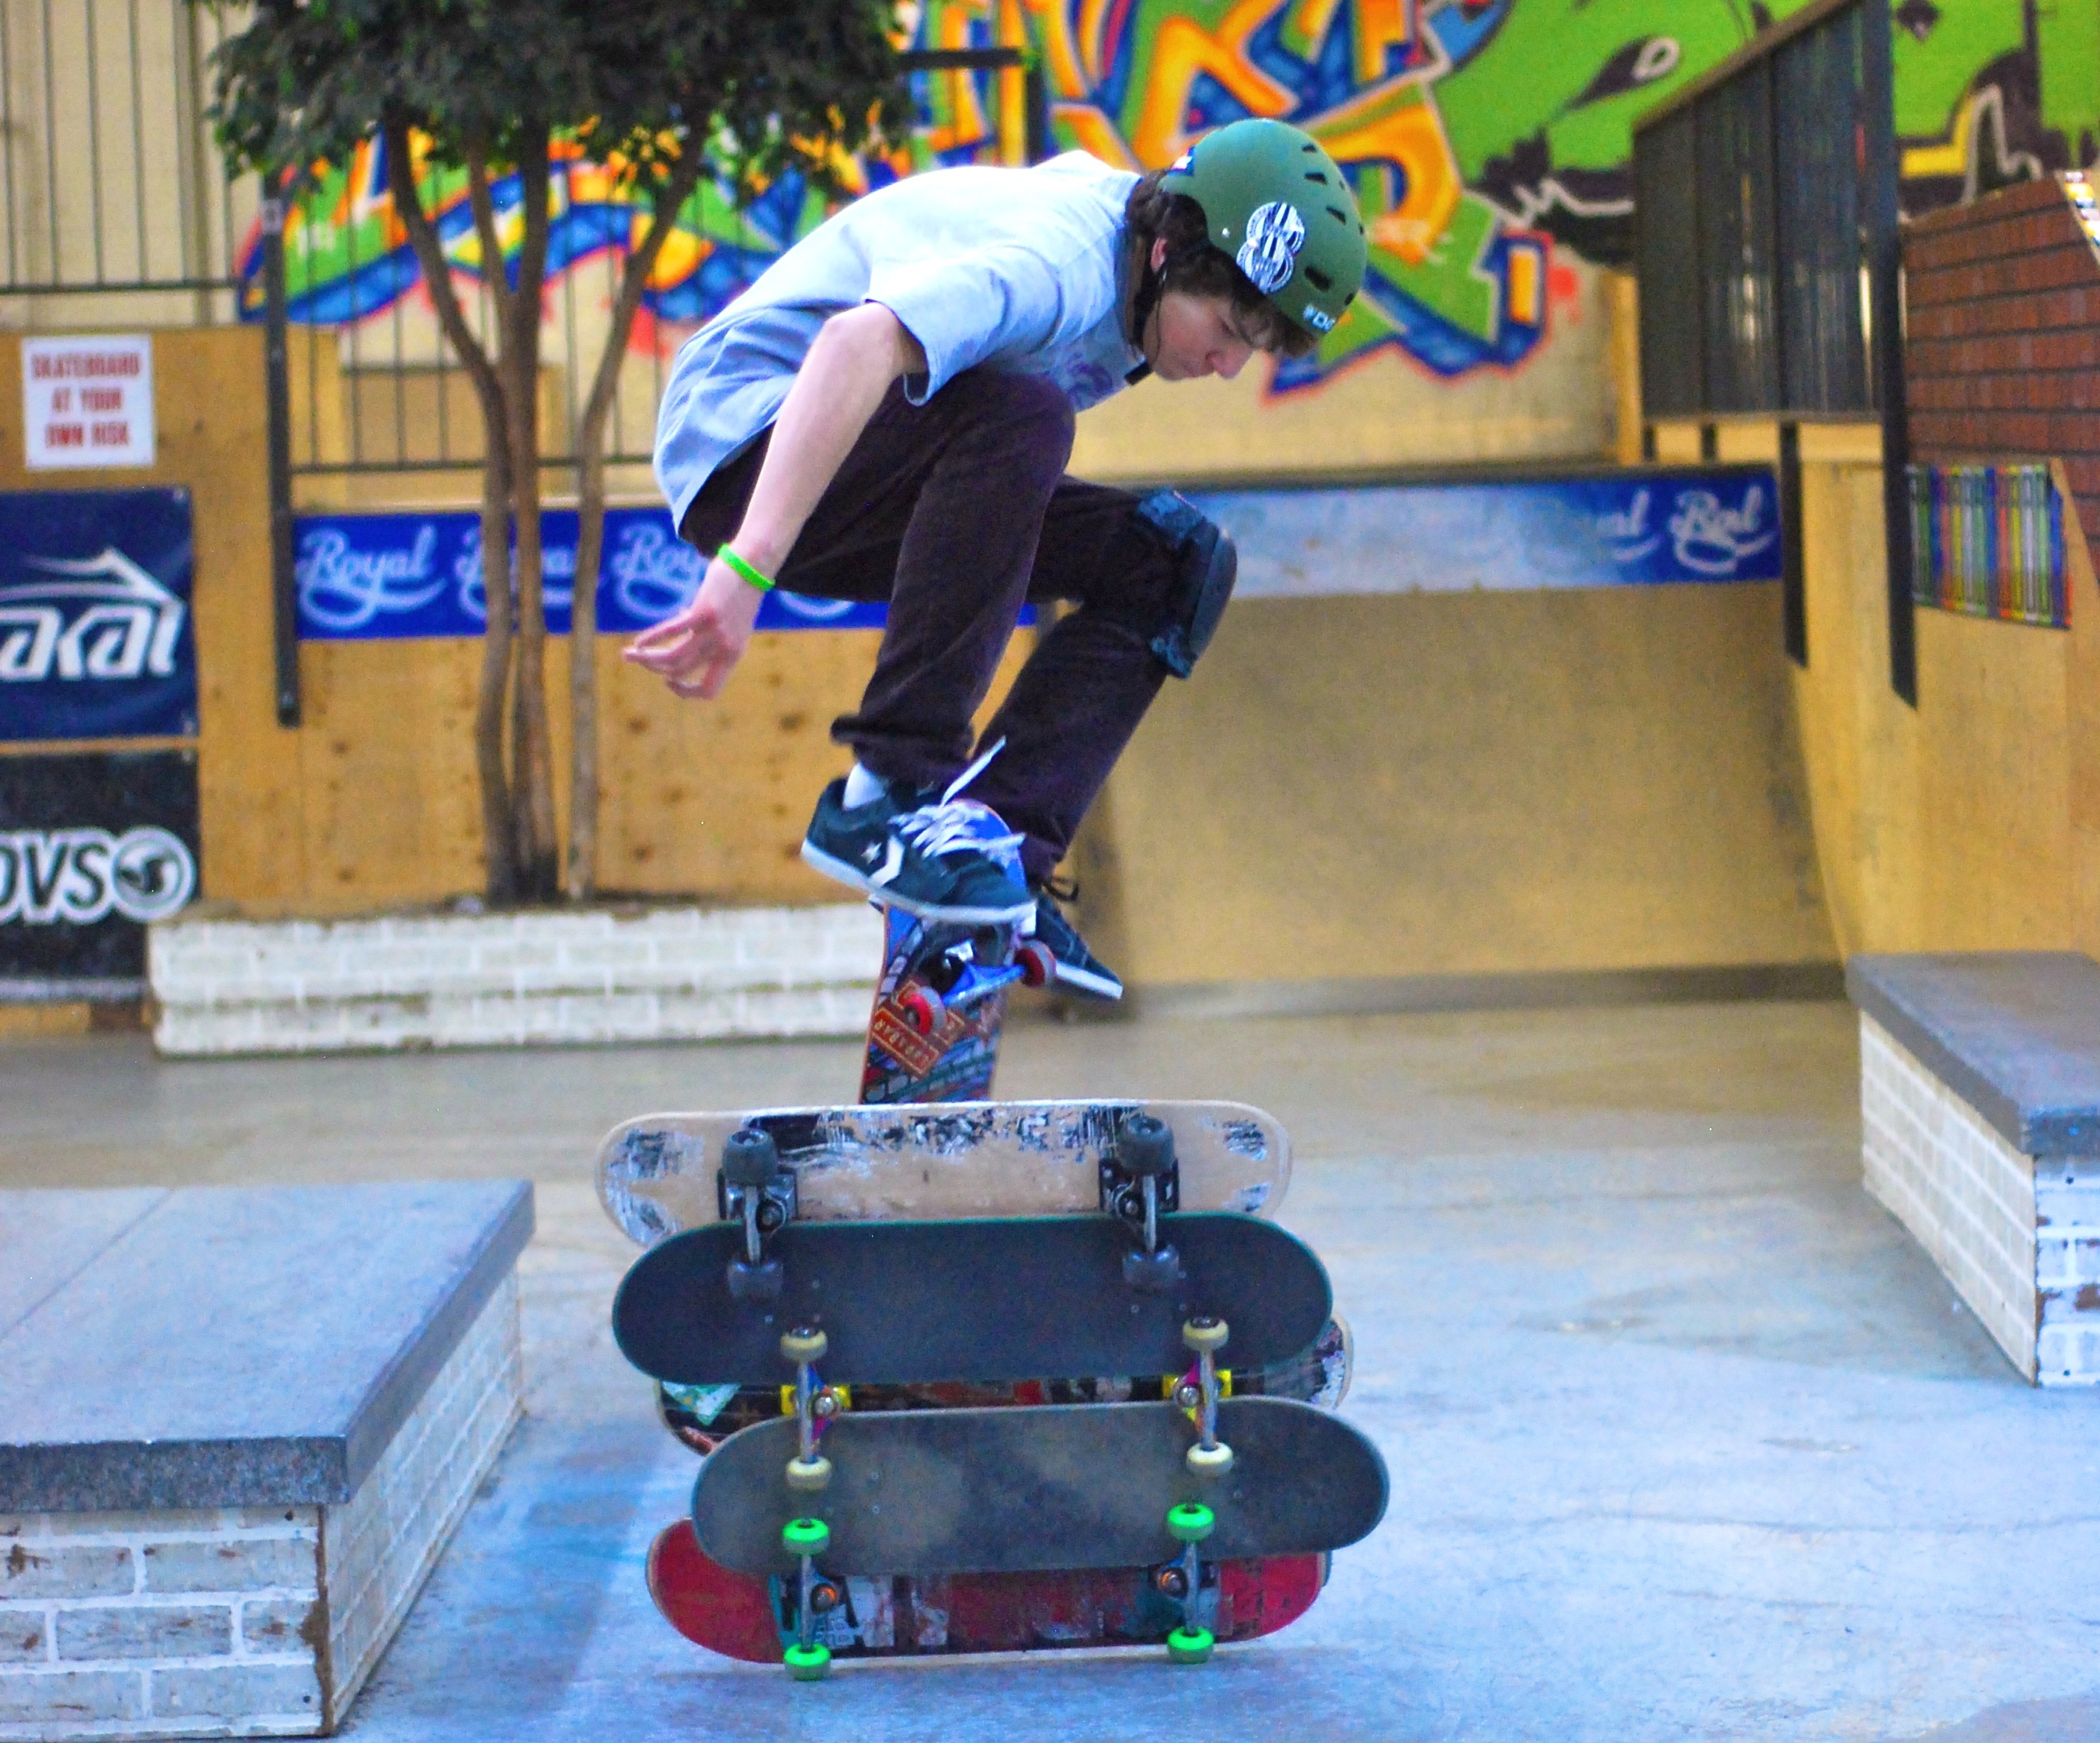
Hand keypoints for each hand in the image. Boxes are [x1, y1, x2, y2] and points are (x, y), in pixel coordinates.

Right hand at [621, 551, 766, 698]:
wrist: (753, 567)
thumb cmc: (740, 596)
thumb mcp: (730, 626)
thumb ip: (708, 638)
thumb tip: (681, 638)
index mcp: (732, 656)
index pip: (709, 690)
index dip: (686, 692)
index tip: (669, 680)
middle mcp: (724, 648)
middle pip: (681, 671)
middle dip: (656, 669)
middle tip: (640, 660)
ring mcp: (714, 632)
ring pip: (674, 657)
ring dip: (647, 659)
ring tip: (628, 655)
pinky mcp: (704, 612)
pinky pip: (672, 630)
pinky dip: (652, 638)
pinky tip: (639, 642)